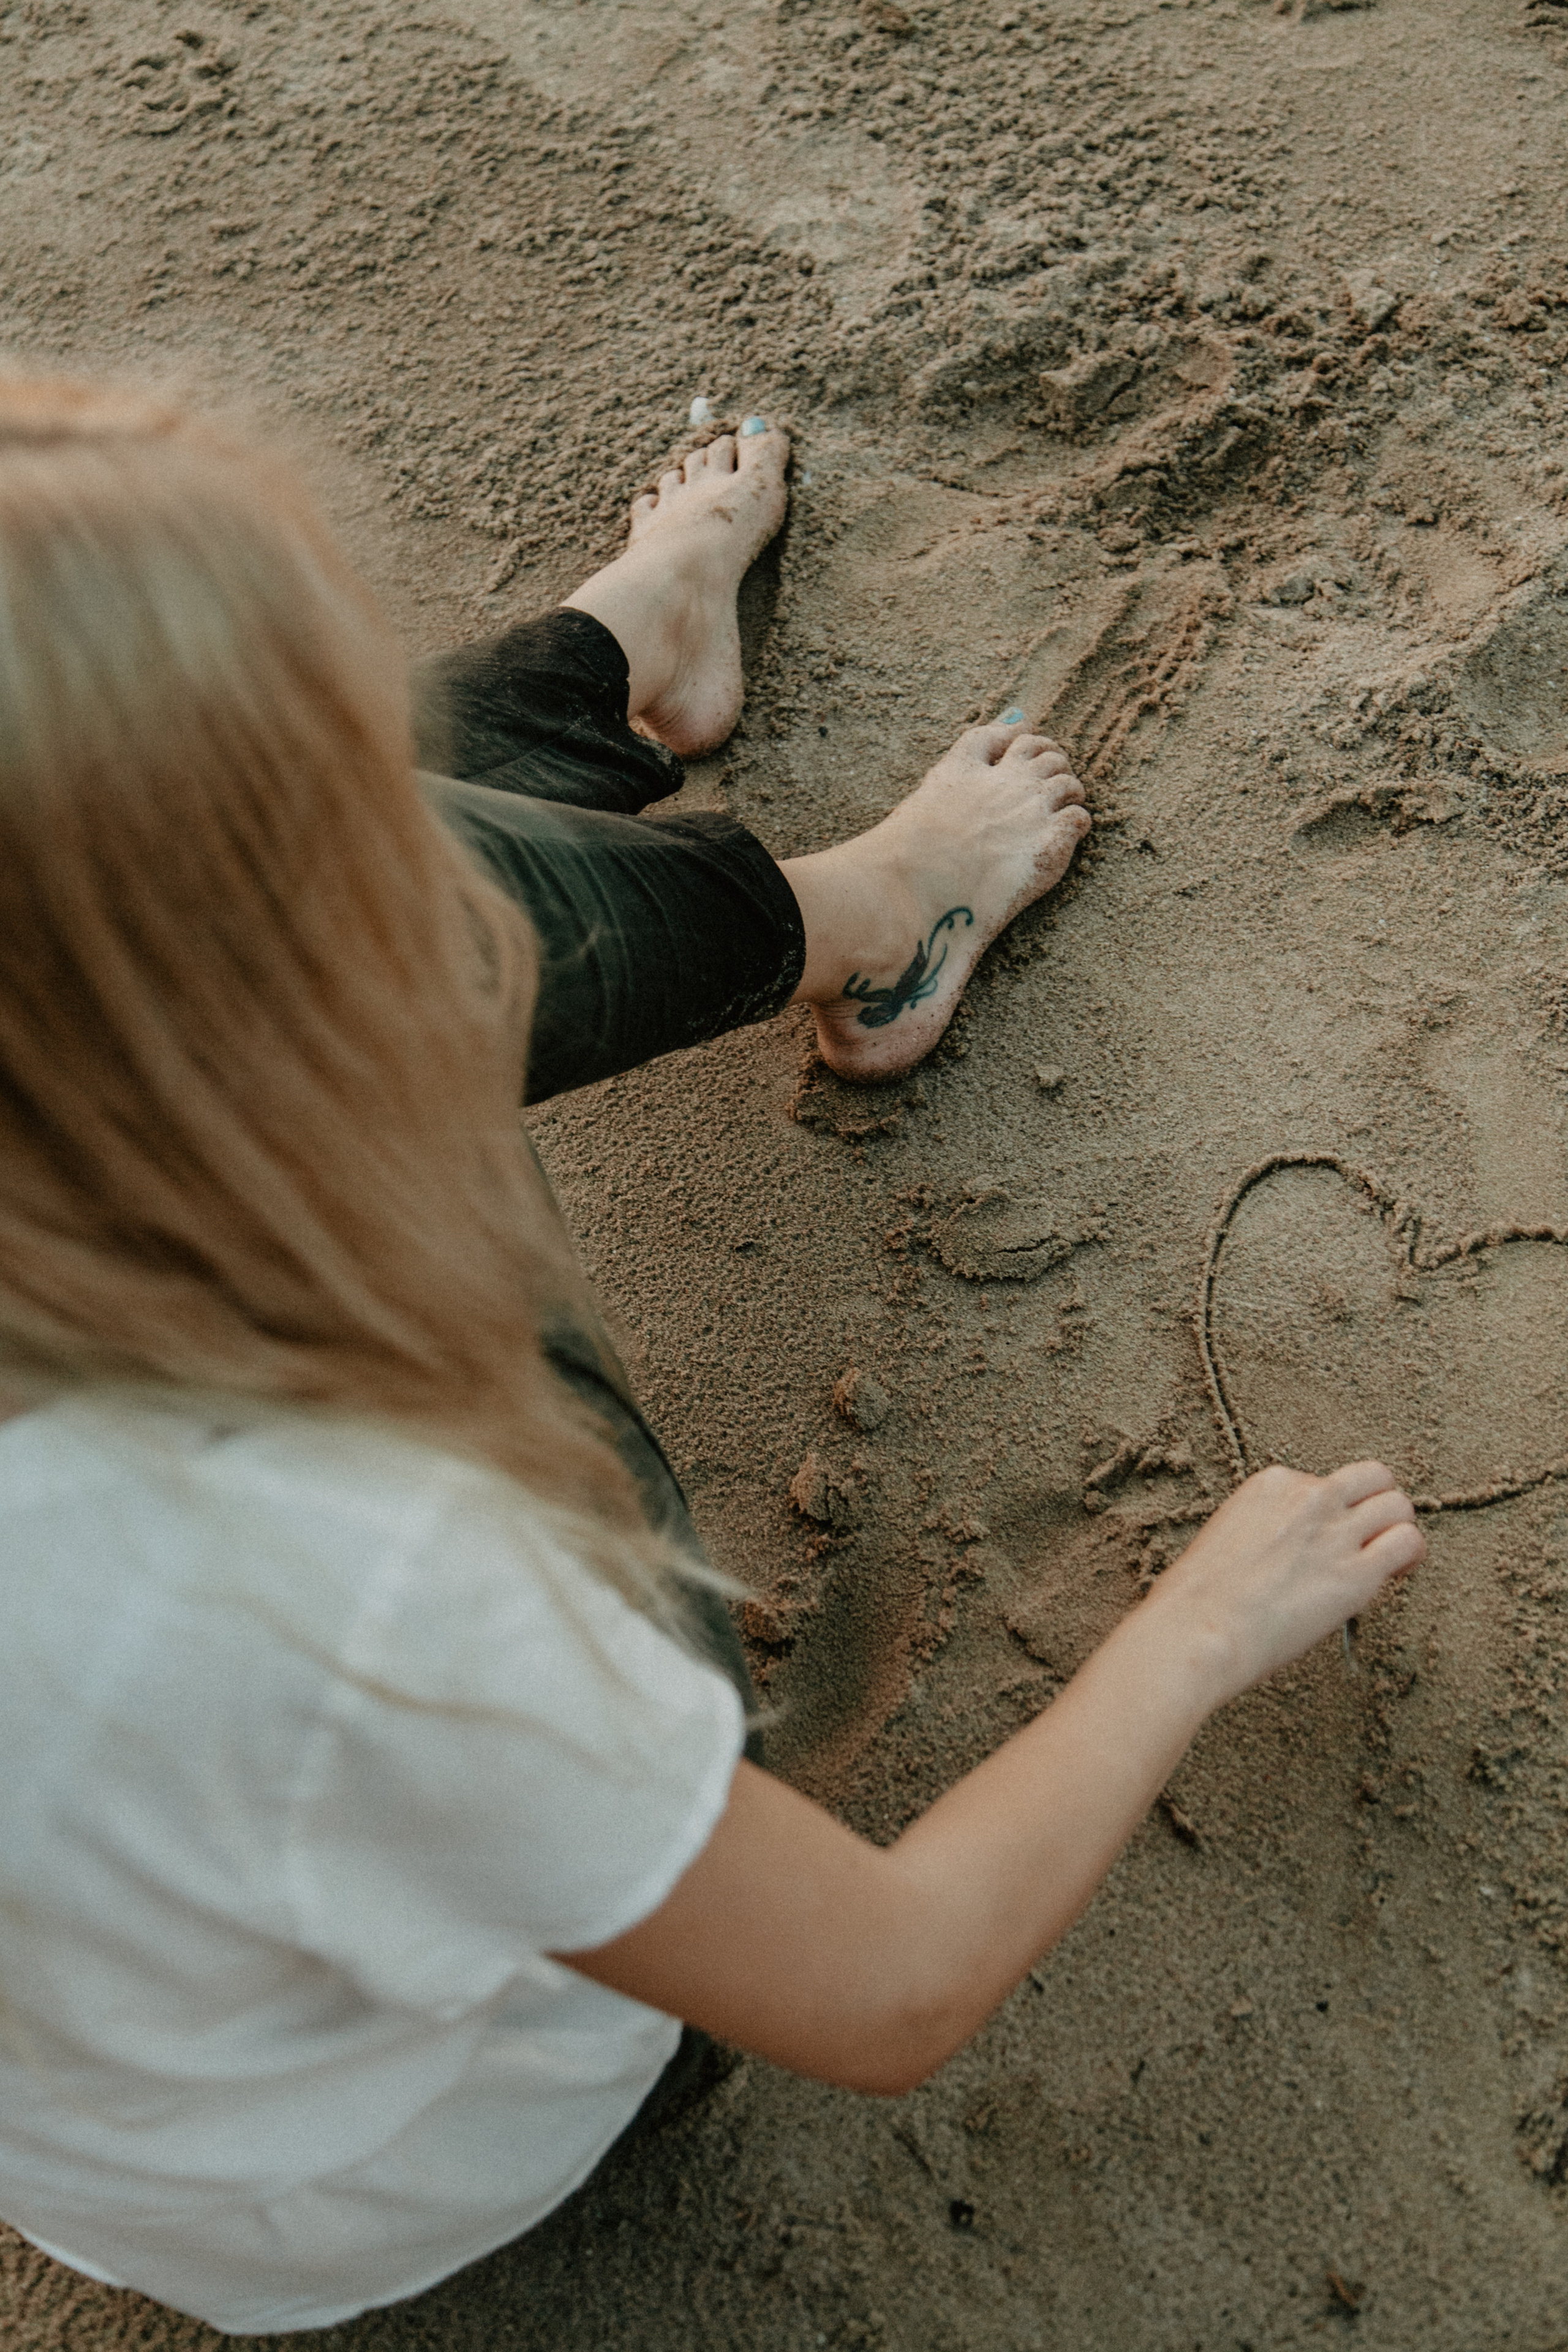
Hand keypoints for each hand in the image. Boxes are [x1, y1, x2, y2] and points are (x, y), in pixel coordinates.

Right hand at [1147, 1461, 1423, 1702]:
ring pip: (1398, 1506)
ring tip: (1389, 1558)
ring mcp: (1335, 1533)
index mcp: (1270, 1485)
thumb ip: (1265, 1532)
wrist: (1198, 1628)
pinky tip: (1397, 1575)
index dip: (1332, 1512)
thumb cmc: (1198, 1599)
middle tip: (1371, 1539)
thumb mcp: (1227, 1538)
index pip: (1324, 1482)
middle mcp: (1308, 1498)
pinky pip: (1407, 1545)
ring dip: (1398, 1528)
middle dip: (1377, 1506)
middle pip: (1373, 1479)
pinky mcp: (1356, 1575)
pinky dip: (1410, 1557)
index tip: (1324, 1539)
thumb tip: (1285, 1557)